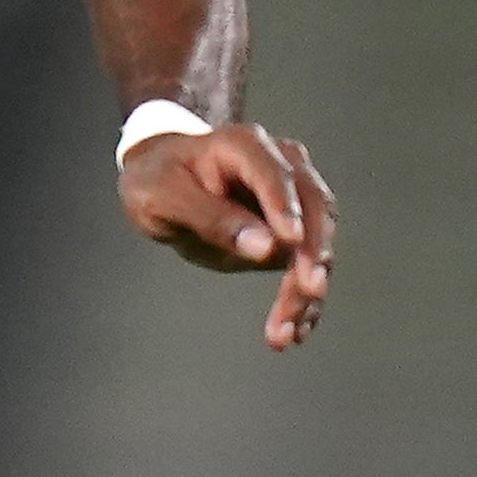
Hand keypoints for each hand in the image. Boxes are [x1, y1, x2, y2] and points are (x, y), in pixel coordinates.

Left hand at [122, 120, 337, 348]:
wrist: (165, 181)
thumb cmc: (158, 180)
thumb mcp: (162, 196)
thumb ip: (209, 217)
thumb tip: (264, 247)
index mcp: (246, 145)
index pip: (275, 175)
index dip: (286, 208)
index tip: (291, 242)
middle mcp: (283, 166)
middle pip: (313, 210)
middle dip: (310, 256)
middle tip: (304, 294)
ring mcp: (295, 198)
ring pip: (317, 242)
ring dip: (307, 288)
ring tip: (285, 330)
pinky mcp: (295, 232)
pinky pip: (308, 265)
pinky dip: (304, 299)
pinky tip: (295, 330)